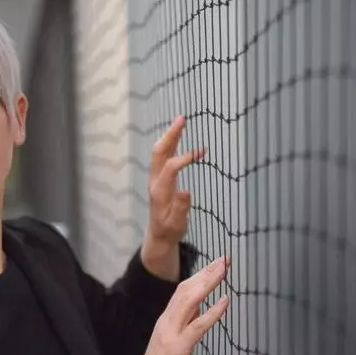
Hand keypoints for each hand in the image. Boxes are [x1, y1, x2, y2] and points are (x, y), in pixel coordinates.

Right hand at [129, 255, 229, 354]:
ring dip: (209, 282)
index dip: (200, 276)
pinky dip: (213, 311)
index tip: (215, 265)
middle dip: (206, 272)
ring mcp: (171, 334)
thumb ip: (183, 328)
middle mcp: (166, 322)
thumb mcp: (172, 347)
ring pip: (190, 300)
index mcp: (164, 322)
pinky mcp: (179, 348)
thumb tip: (198, 313)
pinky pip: (198, 325)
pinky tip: (226, 300)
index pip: (182, 291)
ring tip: (224, 268)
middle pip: (186, 289)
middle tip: (225, 258)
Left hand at [143, 115, 203, 279]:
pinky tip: (181, 136)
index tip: (200, 152)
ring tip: (181, 120)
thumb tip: (186, 190)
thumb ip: (181, 208)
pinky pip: (164, 156)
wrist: (158, 235)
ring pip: (160, 152)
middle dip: (170, 135)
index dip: (184, 158)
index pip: (170, 168)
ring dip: (170, 136)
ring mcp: (156, 178)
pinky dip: (172, 144)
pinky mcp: (160, 178)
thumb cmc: (169, 230)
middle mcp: (155, 181)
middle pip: (159, 153)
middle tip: (182, 119)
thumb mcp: (177, 224)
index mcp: (160, 191)